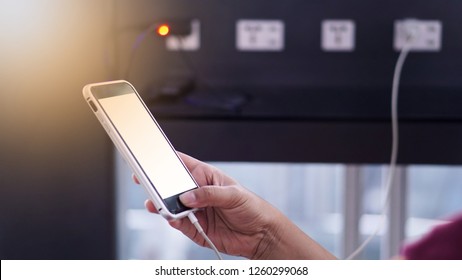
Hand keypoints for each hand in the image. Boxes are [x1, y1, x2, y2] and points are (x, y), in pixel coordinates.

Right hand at [136, 152, 335, 259]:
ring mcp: (195, 211)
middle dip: (158, 184)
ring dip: (162, 204)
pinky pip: (178, 223)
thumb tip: (187, 197)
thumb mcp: (234, 194)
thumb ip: (209, 195)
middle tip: (145, 182)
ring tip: (155, 203)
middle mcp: (198, 193)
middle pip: (172, 186)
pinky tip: (170, 217)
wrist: (261, 235)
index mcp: (206, 177)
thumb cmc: (252, 207)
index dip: (166, 160)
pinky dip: (172, 220)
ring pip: (172, 205)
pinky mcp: (195, 228)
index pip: (182, 165)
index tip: (151, 157)